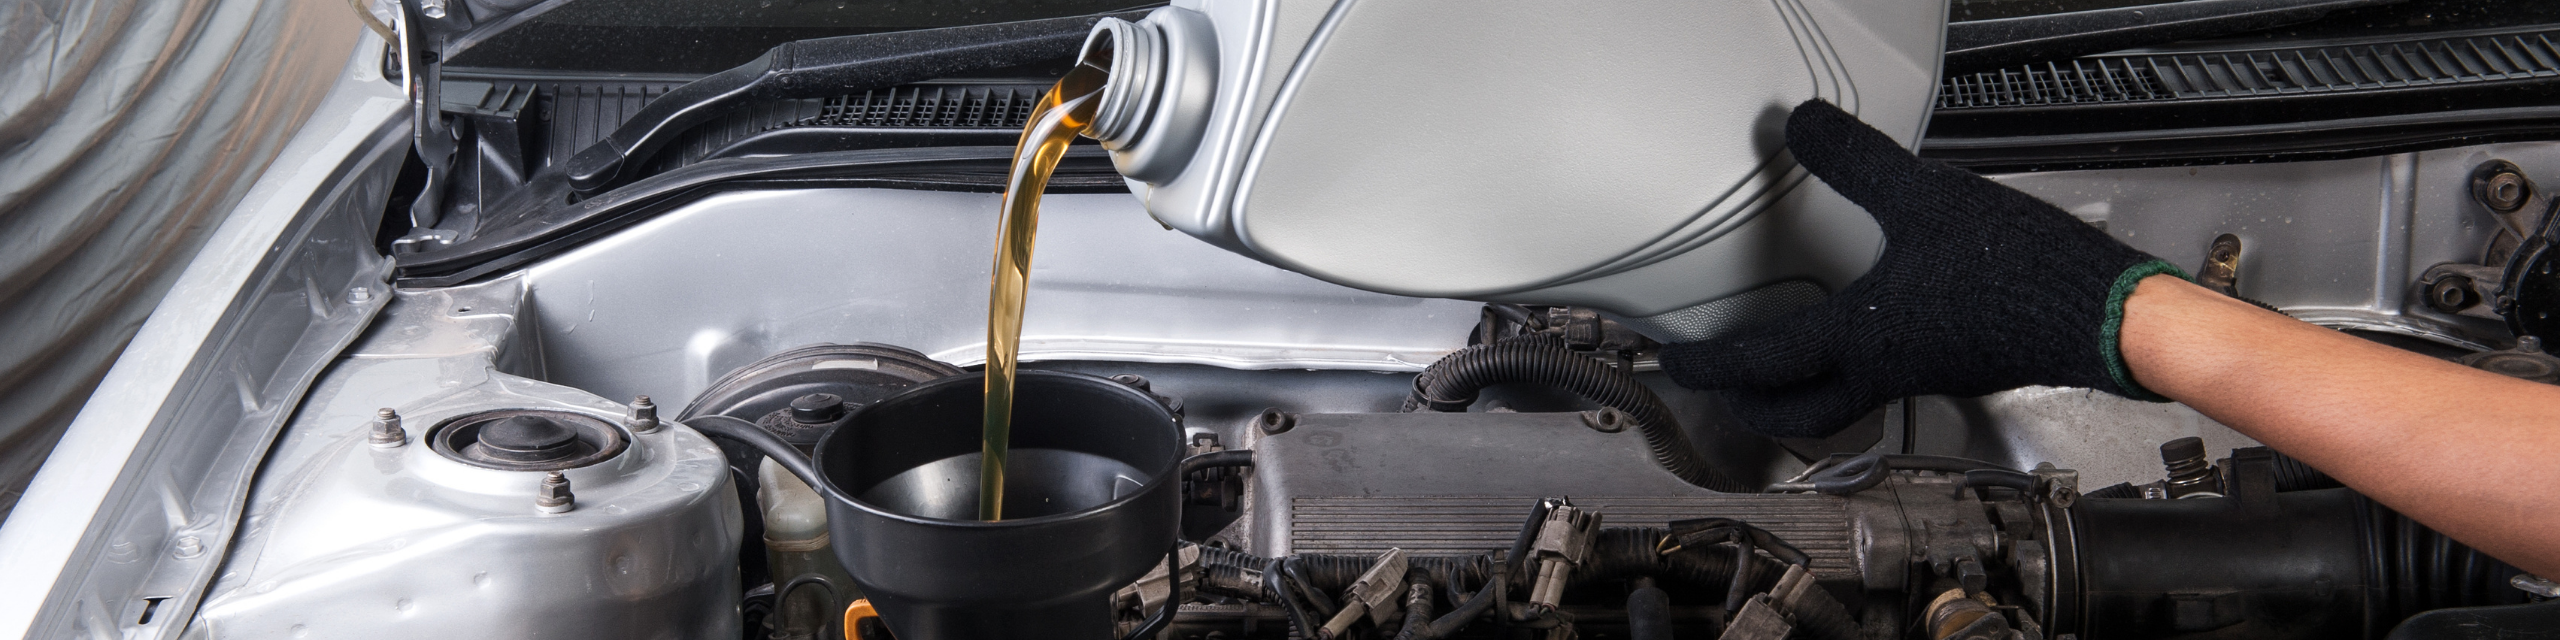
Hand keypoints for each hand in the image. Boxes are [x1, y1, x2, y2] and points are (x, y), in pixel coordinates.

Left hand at [1660, 100, 2182, 437]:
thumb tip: (1802, 126)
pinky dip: (1853, 366)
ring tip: (1779, 363)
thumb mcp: (1926, 198)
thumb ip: (1856, 162)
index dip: (1708, 365)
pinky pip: (1885, 379)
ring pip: (1842, 402)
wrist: (2103, 314)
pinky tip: (1865, 326)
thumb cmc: (2025, 274)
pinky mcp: (1956, 363)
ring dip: (1801, 392)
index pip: (1761, 366)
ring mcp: (1923, 373)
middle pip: (1798, 415)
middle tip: (1720, 388)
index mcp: (1864, 340)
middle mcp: (1887, 370)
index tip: (1676, 362)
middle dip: (1750, 406)